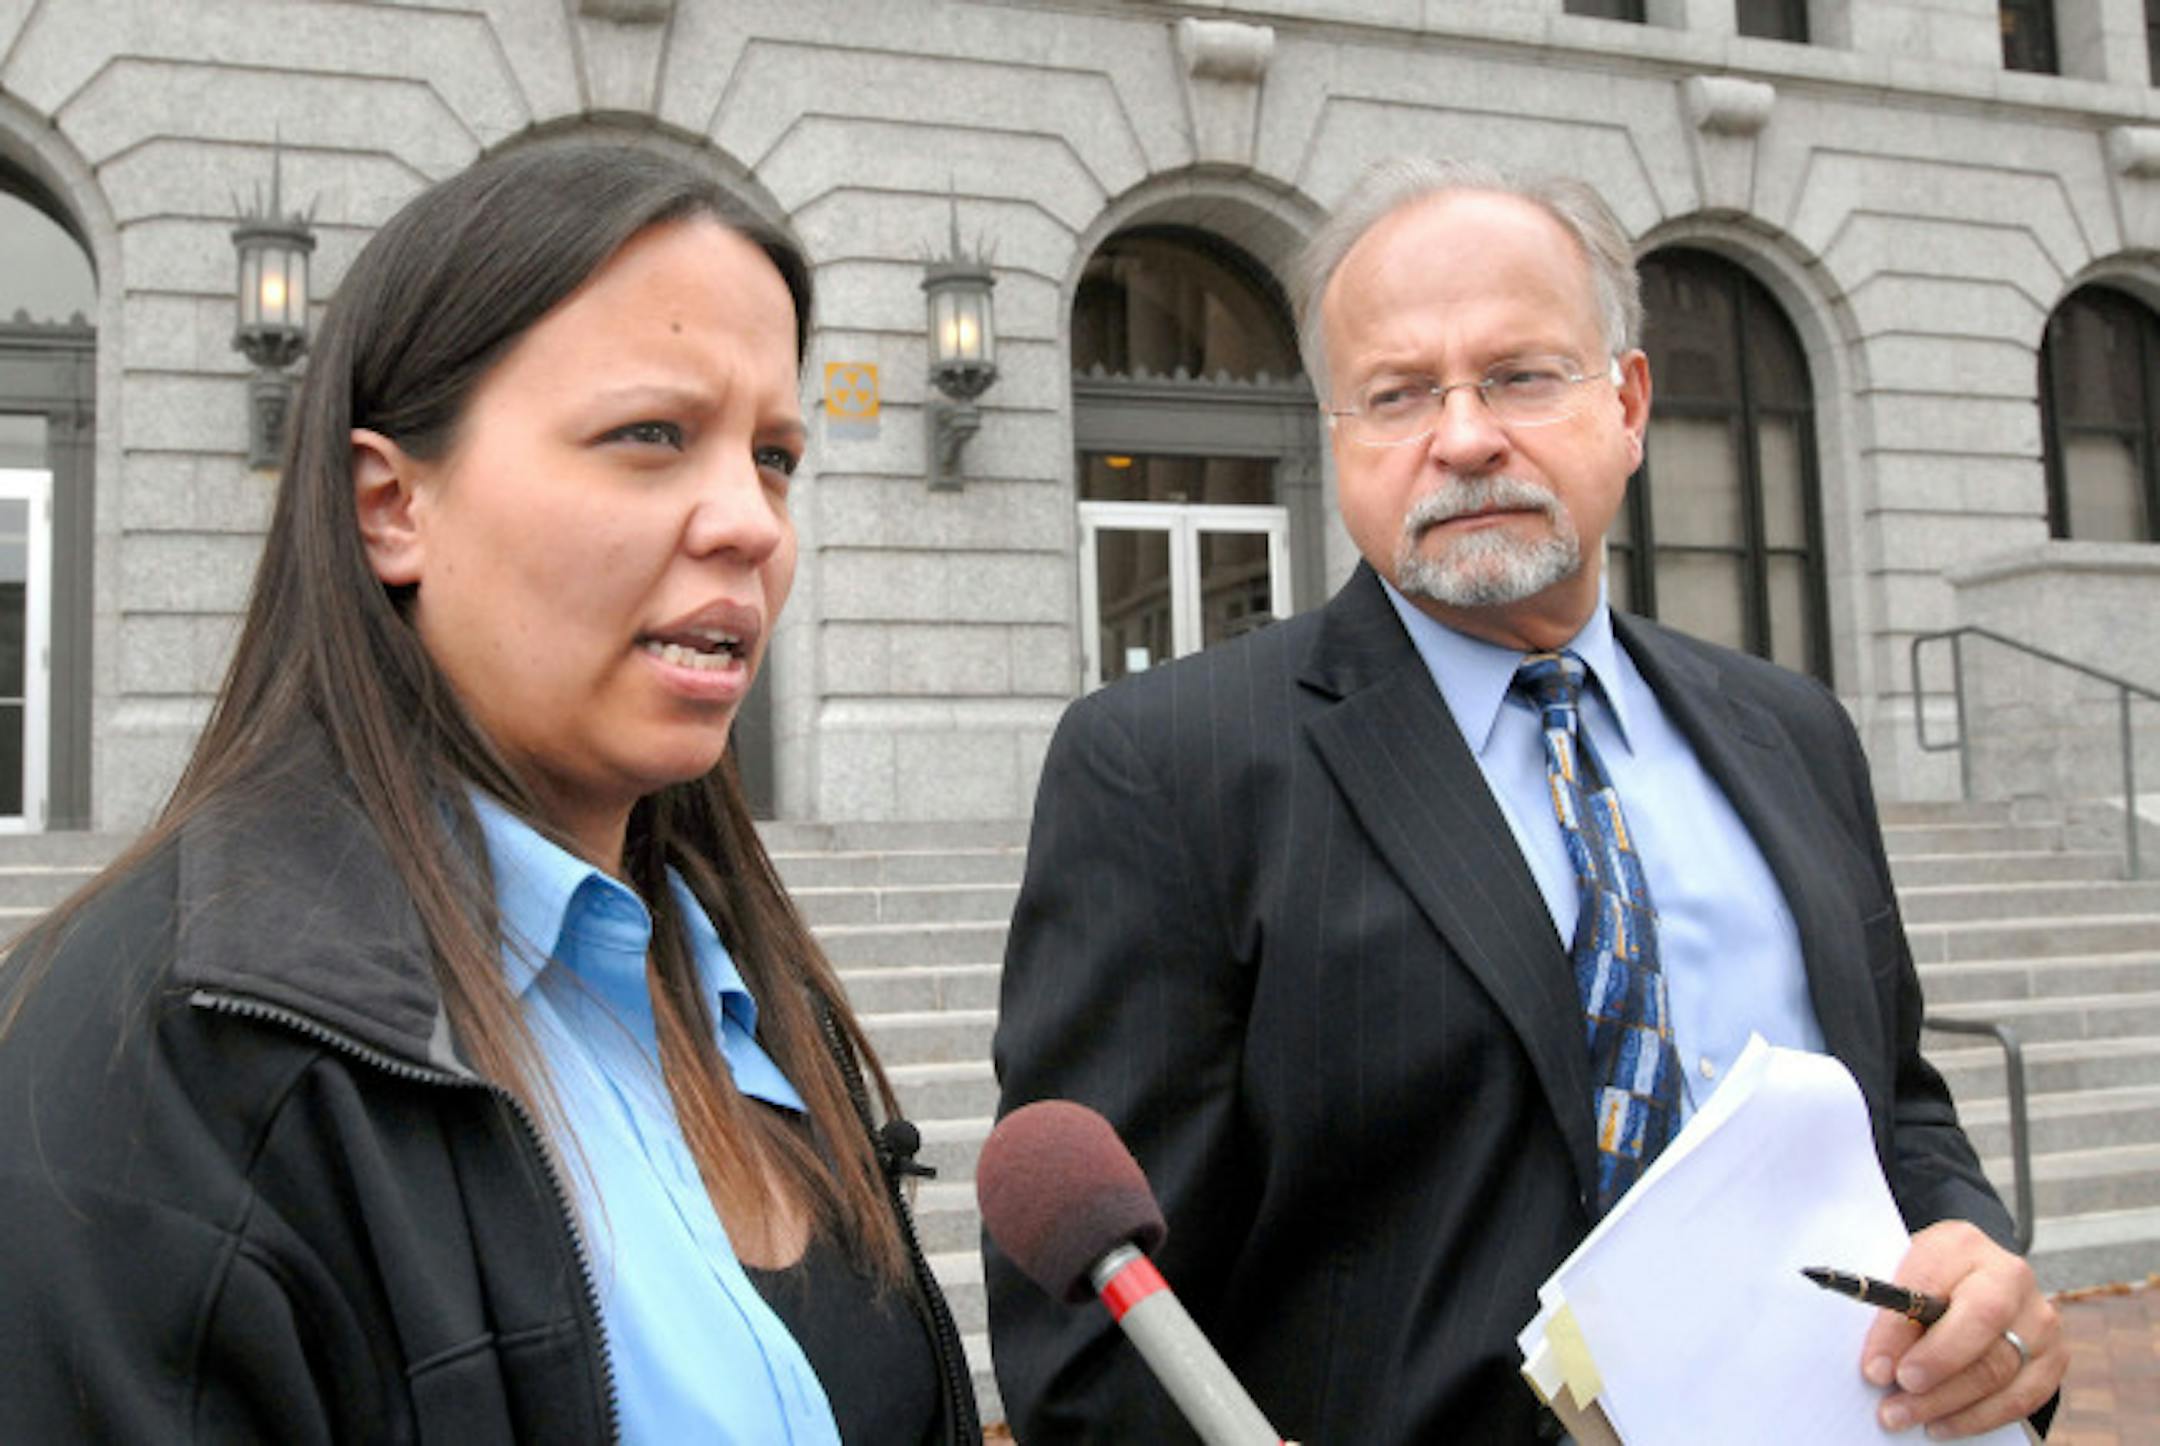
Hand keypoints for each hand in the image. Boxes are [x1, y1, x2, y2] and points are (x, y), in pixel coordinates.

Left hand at [1863, 1220, 2062, 1436]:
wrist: (1974, 1276)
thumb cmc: (1928, 1279)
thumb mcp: (1902, 1276)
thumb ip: (1892, 1312)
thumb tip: (1879, 1368)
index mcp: (1962, 1246)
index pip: (1932, 1287)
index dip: (1901, 1333)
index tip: (1874, 1369)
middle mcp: (2011, 1277)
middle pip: (1979, 1331)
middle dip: (1931, 1374)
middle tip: (1892, 1404)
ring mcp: (2039, 1319)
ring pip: (1999, 1371)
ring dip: (1947, 1404)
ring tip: (1905, 1418)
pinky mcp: (2054, 1357)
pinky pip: (2021, 1398)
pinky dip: (1978, 1418)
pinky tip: (1942, 1425)